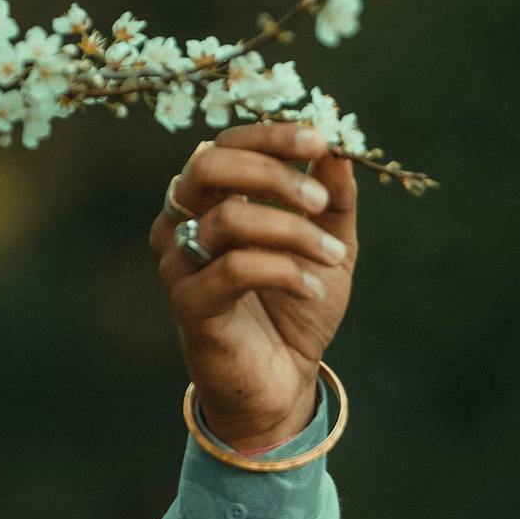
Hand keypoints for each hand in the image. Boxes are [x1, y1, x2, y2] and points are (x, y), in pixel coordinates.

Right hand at [148, 119, 357, 449]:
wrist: (284, 383)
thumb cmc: (297, 307)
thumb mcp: (329, 245)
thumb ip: (334, 198)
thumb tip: (340, 148)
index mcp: (213, 200)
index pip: (228, 144)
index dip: (271, 135)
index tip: (321, 141)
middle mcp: (184, 224)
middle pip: (208, 167)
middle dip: (273, 173)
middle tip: (320, 200)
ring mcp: (180, 265)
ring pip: (228, 219)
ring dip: (293, 232)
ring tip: (333, 256)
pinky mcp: (189, 305)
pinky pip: (234, 270)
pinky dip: (284, 272)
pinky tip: (311, 289)